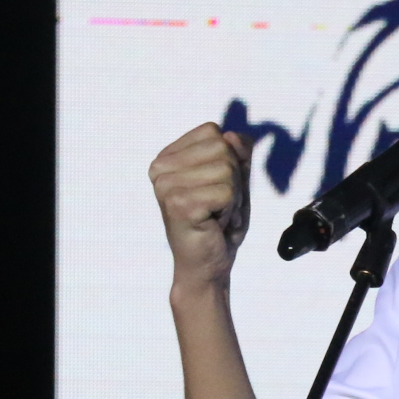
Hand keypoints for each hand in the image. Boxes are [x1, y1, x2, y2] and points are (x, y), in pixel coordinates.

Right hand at [150, 123, 250, 287]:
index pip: (213, 132)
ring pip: (226, 170)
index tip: (216, 188)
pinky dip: (230, 211)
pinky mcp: (178, 203)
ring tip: (215, 215)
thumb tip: (234, 135)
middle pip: (222, 148)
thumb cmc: (218, 224)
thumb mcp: (234, 180)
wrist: (207, 266)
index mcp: (168, 157)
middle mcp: (161, 168)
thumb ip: (237, 153)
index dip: (228, 160)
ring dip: (232, 197)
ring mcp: (167, 185)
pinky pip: (227, 192)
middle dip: (233, 180)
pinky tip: (214, 224)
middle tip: (218, 205)